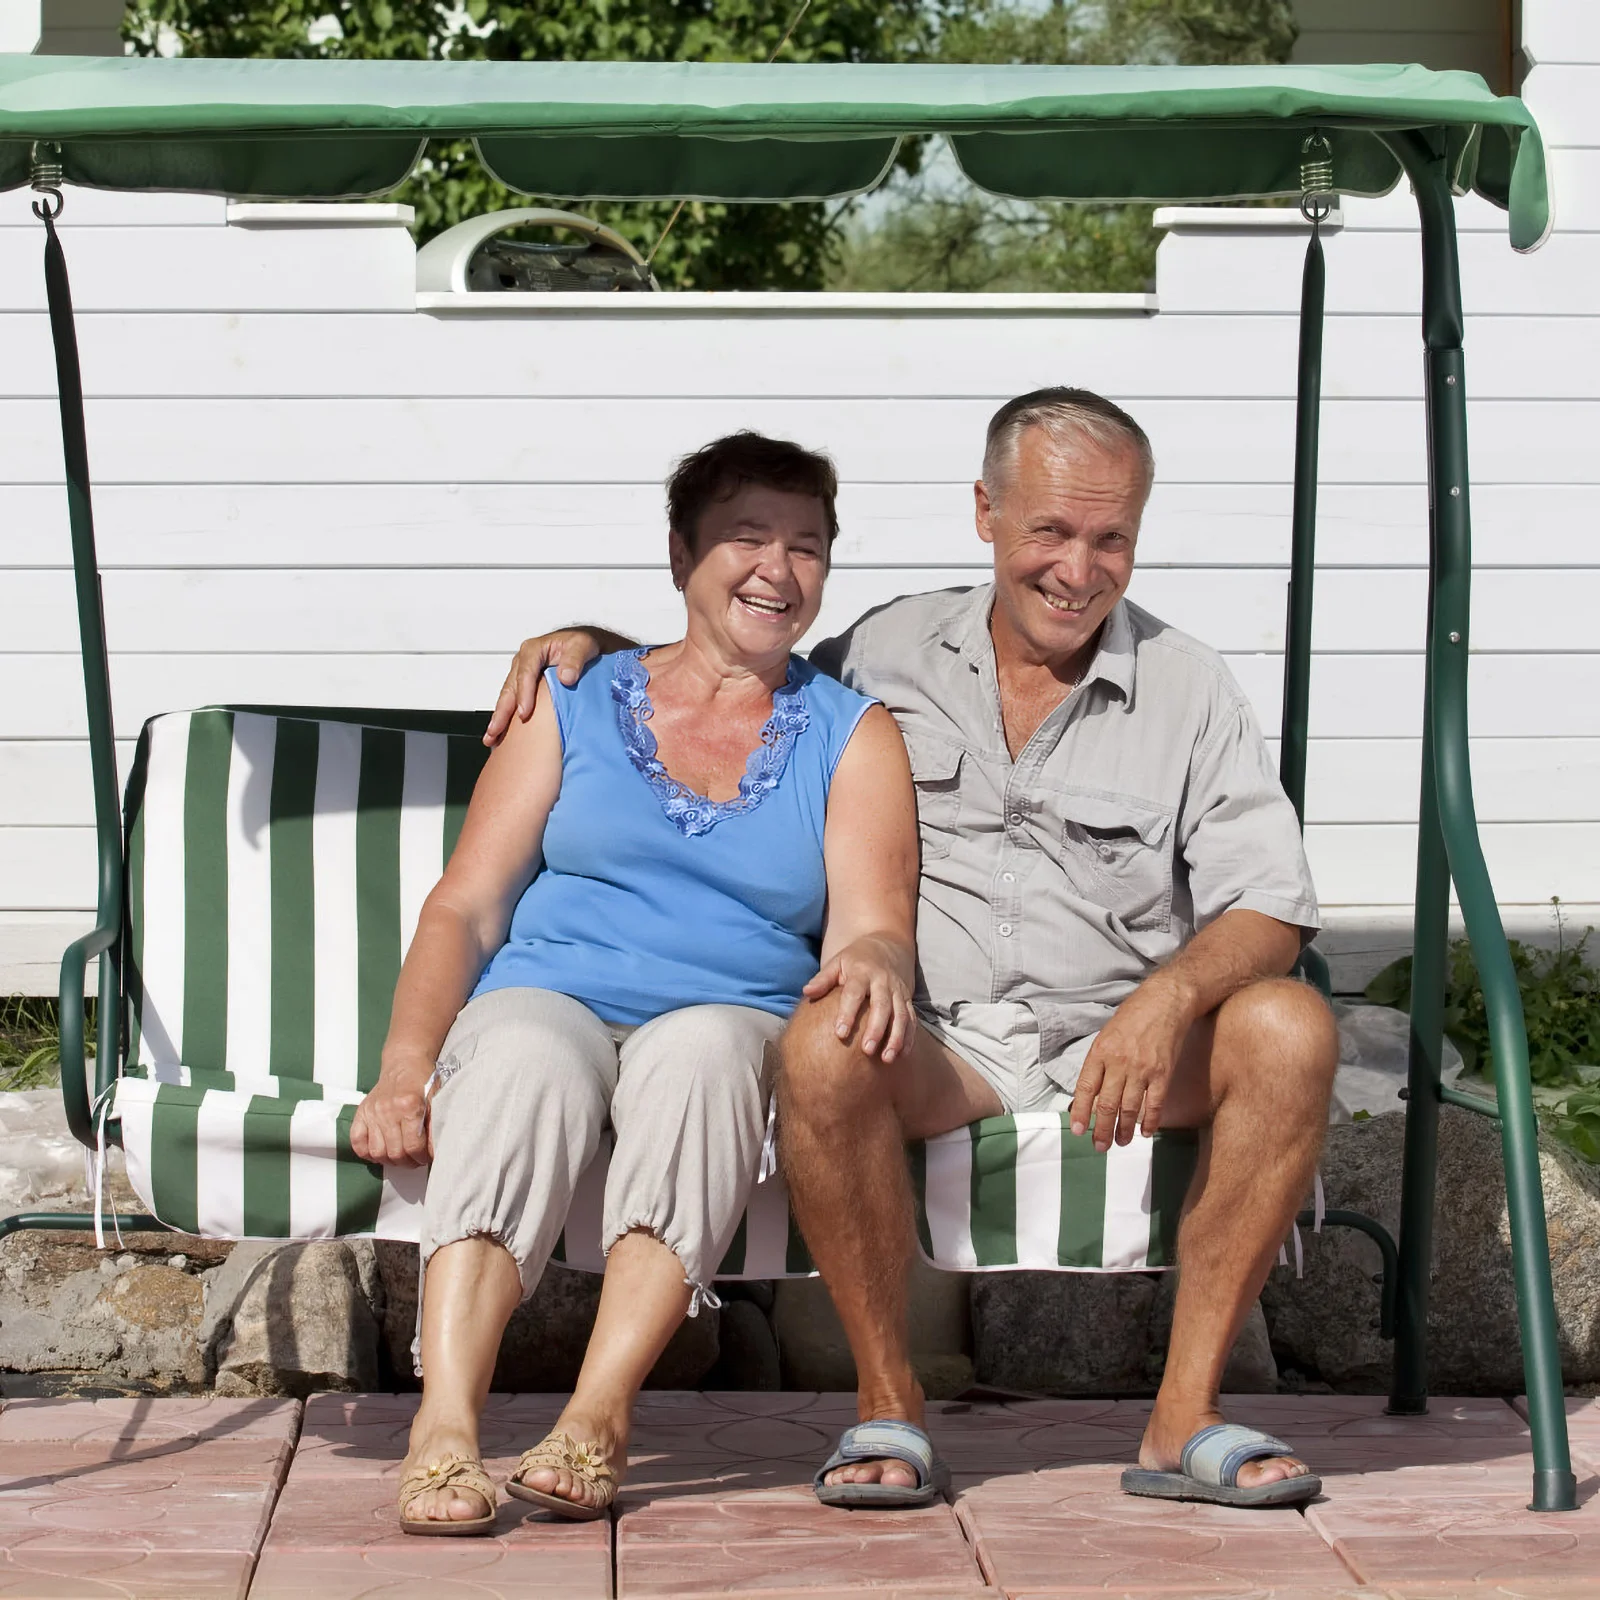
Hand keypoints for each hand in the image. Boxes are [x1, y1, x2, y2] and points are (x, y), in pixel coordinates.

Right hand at [350, 1055, 435, 1166]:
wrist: (405, 1063)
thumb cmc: (423, 1080)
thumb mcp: (437, 1100)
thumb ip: (435, 1125)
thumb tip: (435, 1151)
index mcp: (409, 1106)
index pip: (414, 1146)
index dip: (422, 1157)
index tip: (427, 1157)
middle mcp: (388, 1110)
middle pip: (395, 1152)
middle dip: (409, 1162)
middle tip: (416, 1159)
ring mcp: (372, 1112)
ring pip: (377, 1152)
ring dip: (390, 1161)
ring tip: (401, 1157)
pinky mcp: (362, 1113)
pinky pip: (357, 1142)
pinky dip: (367, 1153)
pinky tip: (380, 1152)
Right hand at [483, 629, 604, 747]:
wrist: (582, 646)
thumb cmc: (581, 644)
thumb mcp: (583, 645)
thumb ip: (575, 659)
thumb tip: (566, 677)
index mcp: (534, 650)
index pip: (525, 673)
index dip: (523, 694)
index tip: (524, 713)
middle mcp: (523, 662)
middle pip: (510, 688)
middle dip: (501, 711)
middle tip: (495, 731)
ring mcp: (521, 674)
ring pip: (507, 697)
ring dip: (499, 718)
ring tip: (492, 738)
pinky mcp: (524, 686)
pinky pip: (513, 702)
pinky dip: (507, 718)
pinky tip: (501, 734)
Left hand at [803, 935, 915, 1063]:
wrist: (886, 945)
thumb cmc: (855, 960)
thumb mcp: (837, 963)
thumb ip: (823, 979)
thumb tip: (806, 992)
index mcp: (862, 972)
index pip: (854, 993)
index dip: (848, 1013)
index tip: (840, 1034)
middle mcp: (883, 981)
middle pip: (882, 1006)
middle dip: (876, 1029)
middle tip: (867, 1050)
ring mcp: (898, 991)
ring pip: (900, 1015)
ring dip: (896, 1037)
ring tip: (887, 1059)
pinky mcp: (908, 999)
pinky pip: (911, 1019)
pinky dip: (909, 1037)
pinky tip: (902, 1055)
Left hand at [1069, 974, 1193, 1150]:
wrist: (1165, 1001)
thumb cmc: (1133, 1016)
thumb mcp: (1106, 1035)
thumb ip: (1099, 1063)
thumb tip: (1090, 1093)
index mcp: (1101, 1052)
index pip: (1086, 1088)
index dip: (1080, 1112)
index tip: (1077, 1130)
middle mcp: (1120, 1062)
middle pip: (1107, 1104)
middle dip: (1101, 1129)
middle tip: (1099, 1146)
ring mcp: (1143, 1069)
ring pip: (1130, 1108)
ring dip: (1124, 1130)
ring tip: (1120, 1143)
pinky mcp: (1163, 1073)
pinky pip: (1155, 1104)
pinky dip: (1150, 1121)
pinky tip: (1145, 1132)